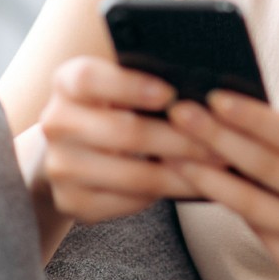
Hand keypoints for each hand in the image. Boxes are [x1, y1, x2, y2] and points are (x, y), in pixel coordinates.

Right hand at [39, 56, 215, 223]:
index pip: (89, 79)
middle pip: (124, 133)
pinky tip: (198, 184)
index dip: (130, 85)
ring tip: (221, 165)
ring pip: (134, 175)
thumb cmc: (117, 106)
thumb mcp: (123, 83)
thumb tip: (205, 84)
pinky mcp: (73, 202)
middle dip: (181, 139)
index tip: (171, 93)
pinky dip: (169, 193)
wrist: (75, 149)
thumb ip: (151, 77)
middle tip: (221, 140)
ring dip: (184, 172)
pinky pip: (131, 201)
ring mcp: (61, 167)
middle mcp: (57, 123)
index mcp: (68, 84)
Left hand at [167, 92, 278, 279]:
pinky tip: (208, 187)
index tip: (217, 98)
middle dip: (216, 136)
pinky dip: (231, 207)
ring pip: (251, 202)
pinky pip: (260, 231)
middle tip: (181, 113)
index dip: (252, 116)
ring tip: (177, 152)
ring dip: (208, 175)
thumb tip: (255, 120)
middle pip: (264, 165)